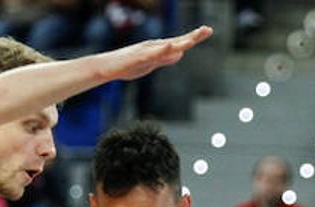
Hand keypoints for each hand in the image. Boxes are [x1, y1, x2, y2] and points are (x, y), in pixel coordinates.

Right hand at [97, 25, 211, 81]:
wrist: (106, 68)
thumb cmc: (126, 66)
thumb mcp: (151, 63)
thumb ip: (165, 58)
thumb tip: (180, 53)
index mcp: (158, 49)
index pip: (179, 42)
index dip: (193, 37)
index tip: (207, 30)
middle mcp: (153, 46)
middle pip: (176, 41)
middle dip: (192, 36)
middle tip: (208, 30)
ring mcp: (145, 51)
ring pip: (166, 46)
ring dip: (180, 41)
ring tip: (194, 38)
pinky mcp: (136, 57)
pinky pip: (150, 53)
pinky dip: (161, 50)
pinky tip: (171, 47)